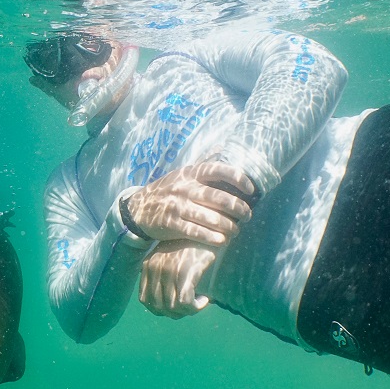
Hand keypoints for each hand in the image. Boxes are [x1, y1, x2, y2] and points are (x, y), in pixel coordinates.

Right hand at [127, 161, 254, 245]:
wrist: (138, 208)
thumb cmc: (167, 190)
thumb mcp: (182, 174)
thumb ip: (203, 164)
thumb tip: (222, 147)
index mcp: (190, 174)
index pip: (217, 170)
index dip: (238, 178)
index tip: (251, 190)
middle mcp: (184, 188)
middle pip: (218, 198)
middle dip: (238, 208)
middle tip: (248, 216)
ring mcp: (177, 206)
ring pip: (210, 218)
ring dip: (228, 227)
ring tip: (236, 231)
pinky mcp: (171, 223)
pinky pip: (196, 232)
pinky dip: (212, 238)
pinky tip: (222, 241)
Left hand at [139, 240, 217, 318]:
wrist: (208, 228)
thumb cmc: (191, 244)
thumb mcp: (170, 257)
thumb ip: (163, 275)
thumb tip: (167, 303)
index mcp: (147, 266)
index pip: (145, 300)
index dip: (161, 310)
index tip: (176, 307)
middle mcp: (154, 268)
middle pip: (159, 307)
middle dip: (176, 313)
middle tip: (190, 307)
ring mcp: (169, 270)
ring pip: (173, 308)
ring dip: (187, 311)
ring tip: (198, 303)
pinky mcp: (185, 272)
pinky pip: (185, 302)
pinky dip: (195, 307)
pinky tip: (205, 300)